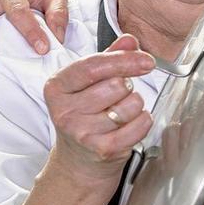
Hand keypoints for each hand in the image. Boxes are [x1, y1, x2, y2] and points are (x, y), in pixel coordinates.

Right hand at [43, 34, 154, 182]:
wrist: (79, 163)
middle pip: (116, 85)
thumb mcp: (89, 84)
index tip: (146, 60)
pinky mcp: (102, 149)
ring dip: (136, 105)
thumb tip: (129, 40)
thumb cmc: (85, 118)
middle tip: (120, 95)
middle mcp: (65, 110)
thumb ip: (109, 58)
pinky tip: (131, 124)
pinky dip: (143, 121)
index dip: (124, 60)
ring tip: (122, 112)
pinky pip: (139, 124)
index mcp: (57, 87)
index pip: (94, 66)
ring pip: (130, 104)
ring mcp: (82, 132)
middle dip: (128, 87)